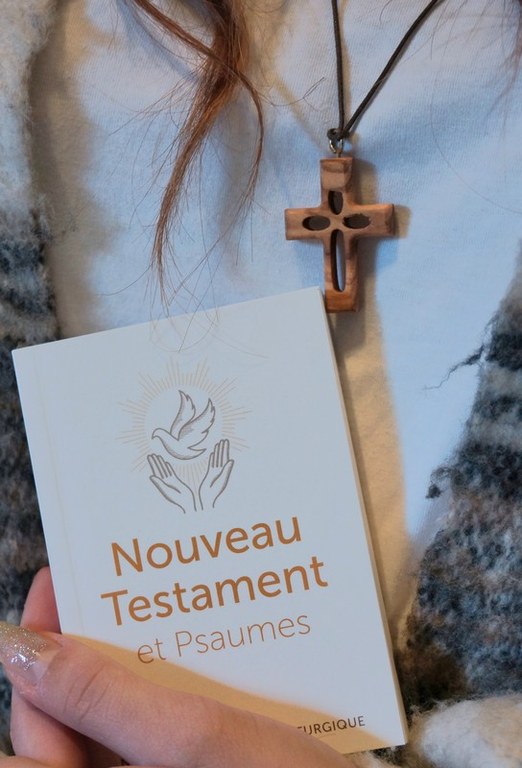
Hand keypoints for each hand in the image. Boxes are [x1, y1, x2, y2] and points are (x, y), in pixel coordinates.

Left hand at [0, 568, 350, 767]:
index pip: (35, 723)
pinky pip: (152, 729)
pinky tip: (187, 650)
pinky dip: (162, 688)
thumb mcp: (192, 738)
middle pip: (72, 718)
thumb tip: (23, 651)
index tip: (58, 585)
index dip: (36, 653)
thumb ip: (103, 699)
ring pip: (113, 719)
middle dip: (84, 651)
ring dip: (127, 665)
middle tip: (107, 585)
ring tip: (149, 607)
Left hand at [148, 453, 195, 511]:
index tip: (150, 457)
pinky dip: (168, 468)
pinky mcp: (176, 481)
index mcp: (161, 483)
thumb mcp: (167, 491)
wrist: (186, 501)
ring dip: (161, 463)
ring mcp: (170, 481)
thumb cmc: (177, 498)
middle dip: (155, 462)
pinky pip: (171, 473)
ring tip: (158, 457)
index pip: (156, 471)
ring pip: (165, 470)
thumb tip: (151, 476)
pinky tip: (166, 464)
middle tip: (151, 455)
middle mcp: (164, 481)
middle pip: (159, 470)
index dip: (153, 464)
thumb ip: (159, 483)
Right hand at [198, 439, 233, 509]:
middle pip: (221, 457)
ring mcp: (215, 472)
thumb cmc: (215, 491)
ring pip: (216, 460)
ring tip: (218, 444)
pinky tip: (213, 454)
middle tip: (223, 440)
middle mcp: (220, 470)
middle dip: (222, 449)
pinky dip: (212, 459)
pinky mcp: (209, 475)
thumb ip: (226, 470)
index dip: (225, 449)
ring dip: (217, 452)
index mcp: (224, 471)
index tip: (225, 441)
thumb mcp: (222, 480)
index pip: (225, 457)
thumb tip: (231, 460)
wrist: (207, 498)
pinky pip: (211, 464)